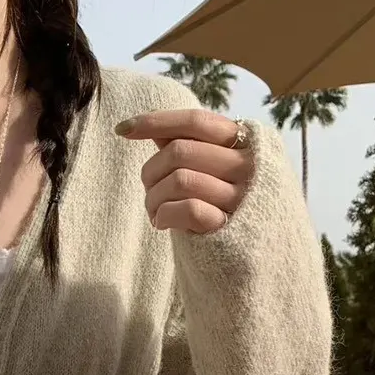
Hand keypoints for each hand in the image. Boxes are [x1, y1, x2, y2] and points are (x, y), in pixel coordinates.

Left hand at [116, 108, 253, 234]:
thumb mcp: (214, 169)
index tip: (122, 129)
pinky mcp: (229, 226)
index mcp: (243, 141)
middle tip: (148, 191)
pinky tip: (162, 223)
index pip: (195, 121)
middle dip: (151, 171)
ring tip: (154, 212)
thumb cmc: (226, 206)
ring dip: (153, 199)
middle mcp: (247, 165)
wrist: (252, 254)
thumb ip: (186, 145)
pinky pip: (188, 209)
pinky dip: (165, 214)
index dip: (157, 121)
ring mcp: (241, 196)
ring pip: (180, 180)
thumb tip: (148, 126)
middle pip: (179, 151)